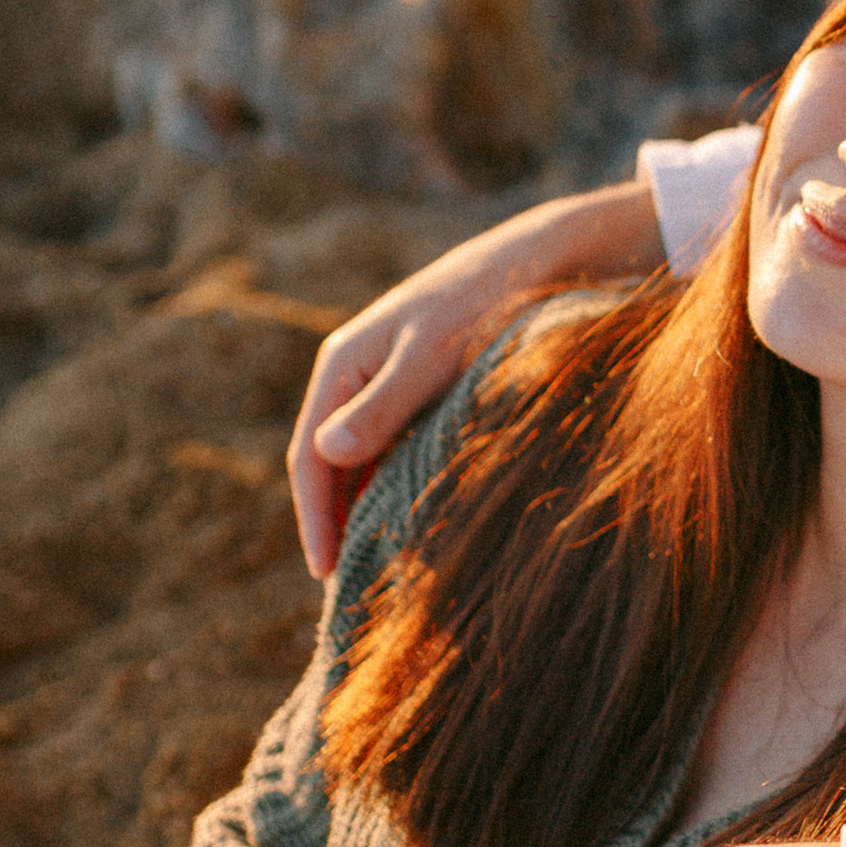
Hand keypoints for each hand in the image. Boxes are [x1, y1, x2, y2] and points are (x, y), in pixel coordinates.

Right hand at [286, 182, 664, 576]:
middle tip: (347, 587)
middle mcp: (356, 375)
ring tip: (378, 565)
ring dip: (364, 507)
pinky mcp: (421, 387)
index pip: (310, 456)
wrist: (536, 260)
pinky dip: (394, 484)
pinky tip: (412, 520)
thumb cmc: (484, 304)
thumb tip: (326, 454)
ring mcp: (387, 381)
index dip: (314, 518)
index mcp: (343, 364)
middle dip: (334, 522)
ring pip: (364, 459)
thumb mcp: (431, 357)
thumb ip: (383, 407)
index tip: (327, 572)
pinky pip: (394, 447)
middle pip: (330, 463)